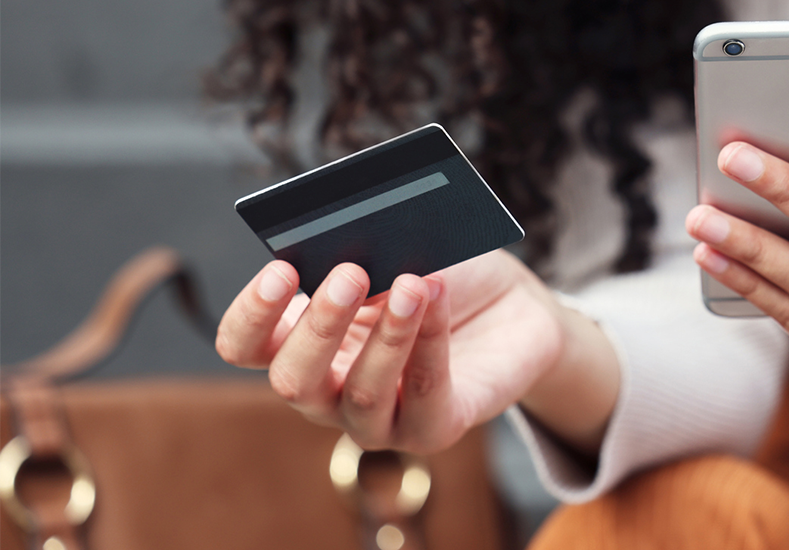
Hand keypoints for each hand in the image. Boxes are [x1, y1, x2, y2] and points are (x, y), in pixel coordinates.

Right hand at [215, 250, 618, 454]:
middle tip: (351, 274)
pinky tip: (437, 301)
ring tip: (413, 284)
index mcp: (299, 341)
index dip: (252, 314)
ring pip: (360, 393)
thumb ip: (367, 255)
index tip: (281, 270)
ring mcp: (376, 420)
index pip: (243, 346)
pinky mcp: (431, 430)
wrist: (512, 309)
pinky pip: (423, 395)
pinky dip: (430, 344)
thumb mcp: (400, 253)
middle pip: (292, 380)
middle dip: (319, 326)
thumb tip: (355, 256)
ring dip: (387, 335)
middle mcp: (327, 391)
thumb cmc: (440, 278)